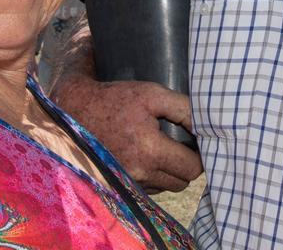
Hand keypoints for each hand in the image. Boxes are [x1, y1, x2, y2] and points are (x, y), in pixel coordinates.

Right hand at [52, 72, 202, 192]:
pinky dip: (154, 176)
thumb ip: (183, 109)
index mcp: (150, 151)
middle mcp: (139, 173)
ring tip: (164, 148)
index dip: (199, 154)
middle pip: (182, 182)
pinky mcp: (118, 185)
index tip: (196, 142)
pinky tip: (148, 156)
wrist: (77, 111)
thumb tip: (206, 125)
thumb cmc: (117, 99)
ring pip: (166, 187)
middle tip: (183, 144)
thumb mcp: (152, 94)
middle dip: (186, 165)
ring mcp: (127, 182)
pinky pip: (149, 188)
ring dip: (170, 172)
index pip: (192, 168)